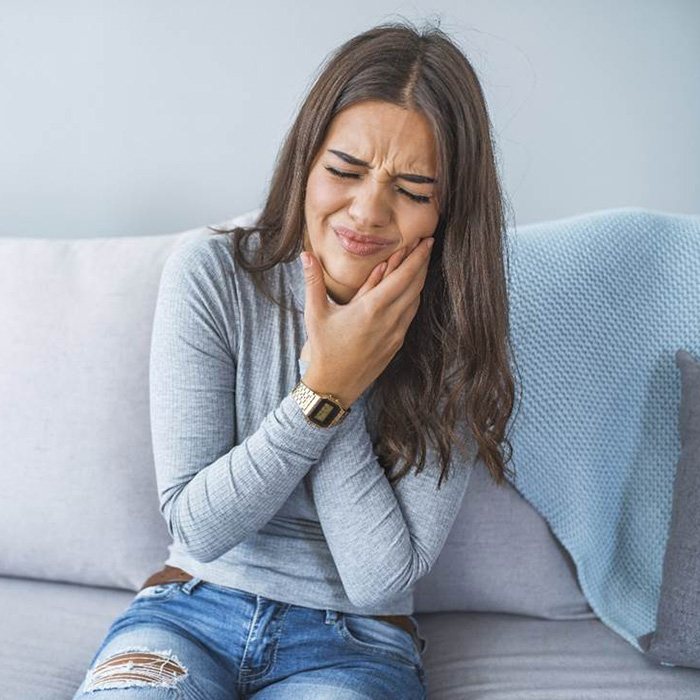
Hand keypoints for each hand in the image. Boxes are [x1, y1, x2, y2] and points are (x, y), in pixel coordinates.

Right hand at [299, 235, 433, 406]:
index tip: (426, 240)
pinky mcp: (396, 344)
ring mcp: (396, 334)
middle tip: (427, 245)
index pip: (403, 276)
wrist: (335, 385)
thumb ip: (313, 281)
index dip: (417, 257)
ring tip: (419, 263)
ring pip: (415, 300)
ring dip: (419, 280)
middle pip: (415, 285)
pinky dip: (412, 298)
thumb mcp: (315, 313)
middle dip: (422, 263)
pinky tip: (410, 291)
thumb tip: (306, 254)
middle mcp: (389, 320)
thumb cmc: (324, 348)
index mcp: (371, 309)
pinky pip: (410, 315)